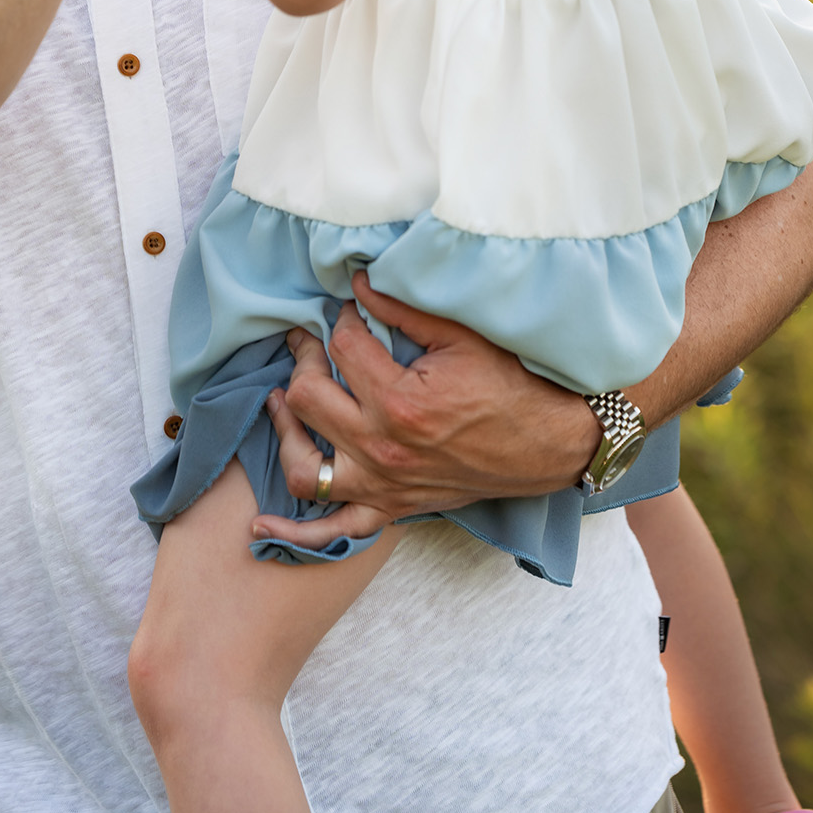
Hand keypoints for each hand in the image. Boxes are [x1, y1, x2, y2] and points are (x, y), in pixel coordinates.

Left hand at [249, 271, 599, 544]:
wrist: (550, 441)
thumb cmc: (511, 382)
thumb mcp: (461, 334)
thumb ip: (403, 307)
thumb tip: (359, 281)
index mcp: (400, 400)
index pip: (342, 345)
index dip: (341, 317)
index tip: (350, 306)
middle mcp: (383, 448)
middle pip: (310, 397)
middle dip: (305, 358)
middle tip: (312, 339)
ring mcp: (384, 485)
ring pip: (304, 467)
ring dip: (287, 430)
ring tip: (282, 399)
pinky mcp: (392, 508)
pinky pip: (334, 530)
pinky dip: (296, 531)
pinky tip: (261, 524)